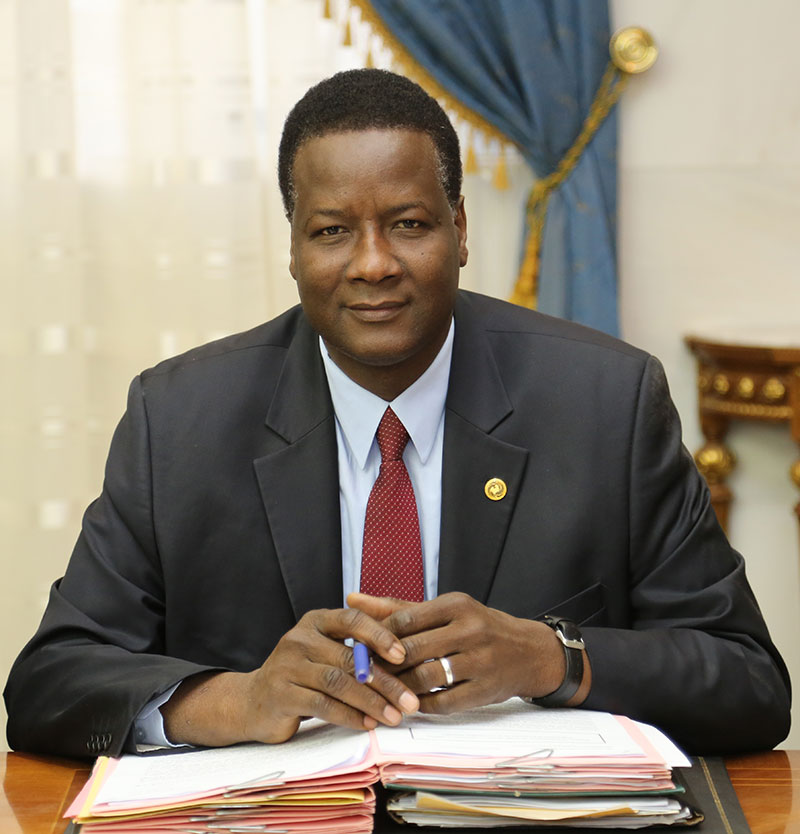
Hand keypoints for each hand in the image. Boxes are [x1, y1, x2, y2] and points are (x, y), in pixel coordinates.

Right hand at [162, 607, 419, 746]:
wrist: (254, 701)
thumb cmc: (303, 674)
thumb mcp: (326, 651)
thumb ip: (357, 646)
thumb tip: (405, 652)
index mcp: (315, 621)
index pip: (351, 619)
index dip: (379, 635)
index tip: (403, 655)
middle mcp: (299, 638)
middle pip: (349, 657)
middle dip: (384, 681)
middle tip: (410, 700)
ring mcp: (287, 665)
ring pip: (338, 682)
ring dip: (371, 702)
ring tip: (394, 717)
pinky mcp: (281, 694)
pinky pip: (322, 705)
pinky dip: (349, 716)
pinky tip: (368, 724)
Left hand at [347, 591, 589, 714]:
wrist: (528, 652)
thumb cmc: (478, 627)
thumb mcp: (444, 610)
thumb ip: (398, 607)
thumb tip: (353, 598)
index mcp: (457, 604)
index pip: (404, 619)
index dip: (377, 636)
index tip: (361, 647)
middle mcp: (470, 630)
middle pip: (412, 650)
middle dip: (383, 665)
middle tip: (363, 674)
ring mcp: (480, 662)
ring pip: (425, 679)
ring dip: (399, 688)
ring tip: (383, 691)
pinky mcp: (484, 691)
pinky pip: (442, 703)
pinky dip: (421, 705)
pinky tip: (410, 703)